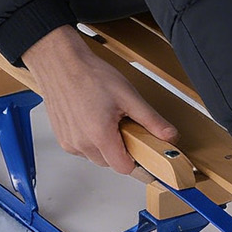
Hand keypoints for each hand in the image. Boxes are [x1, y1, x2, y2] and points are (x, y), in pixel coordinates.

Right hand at [21, 25, 178, 173]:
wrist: (61, 64)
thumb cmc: (90, 75)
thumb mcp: (128, 96)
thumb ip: (151, 120)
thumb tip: (169, 135)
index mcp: (100, 135)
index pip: (124, 168)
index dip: (135, 159)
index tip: (139, 147)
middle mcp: (81, 144)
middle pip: (110, 163)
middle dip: (120, 148)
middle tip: (122, 124)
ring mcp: (69, 142)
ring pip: (95, 156)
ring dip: (104, 145)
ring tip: (106, 117)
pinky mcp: (62, 138)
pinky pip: (82, 149)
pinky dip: (90, 139)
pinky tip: (92, 118)